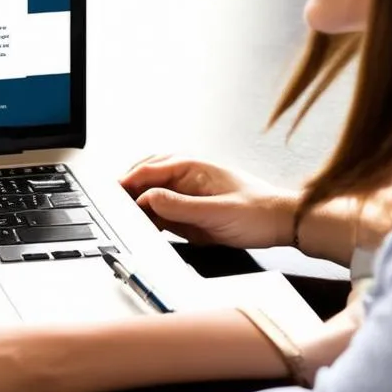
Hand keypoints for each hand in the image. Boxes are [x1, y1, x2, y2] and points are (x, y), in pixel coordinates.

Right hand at [120, 154, 295, 248]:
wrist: (281, 222)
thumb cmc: (256, 213)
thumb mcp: (214, 213)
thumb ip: (177, 206)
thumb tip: (145, 199)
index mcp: (188, 166)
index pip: (144, 171)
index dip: (124, 186)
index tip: (110, 201)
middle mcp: (183, 174)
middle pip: (141, 176)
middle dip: (125, 190)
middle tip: (111, 208)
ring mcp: (185, 188)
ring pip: (148, 190)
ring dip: (136, 202)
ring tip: (124, 217)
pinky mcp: (188, 204)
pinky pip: (160, 206)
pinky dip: (149, 214)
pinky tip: (145, 224)